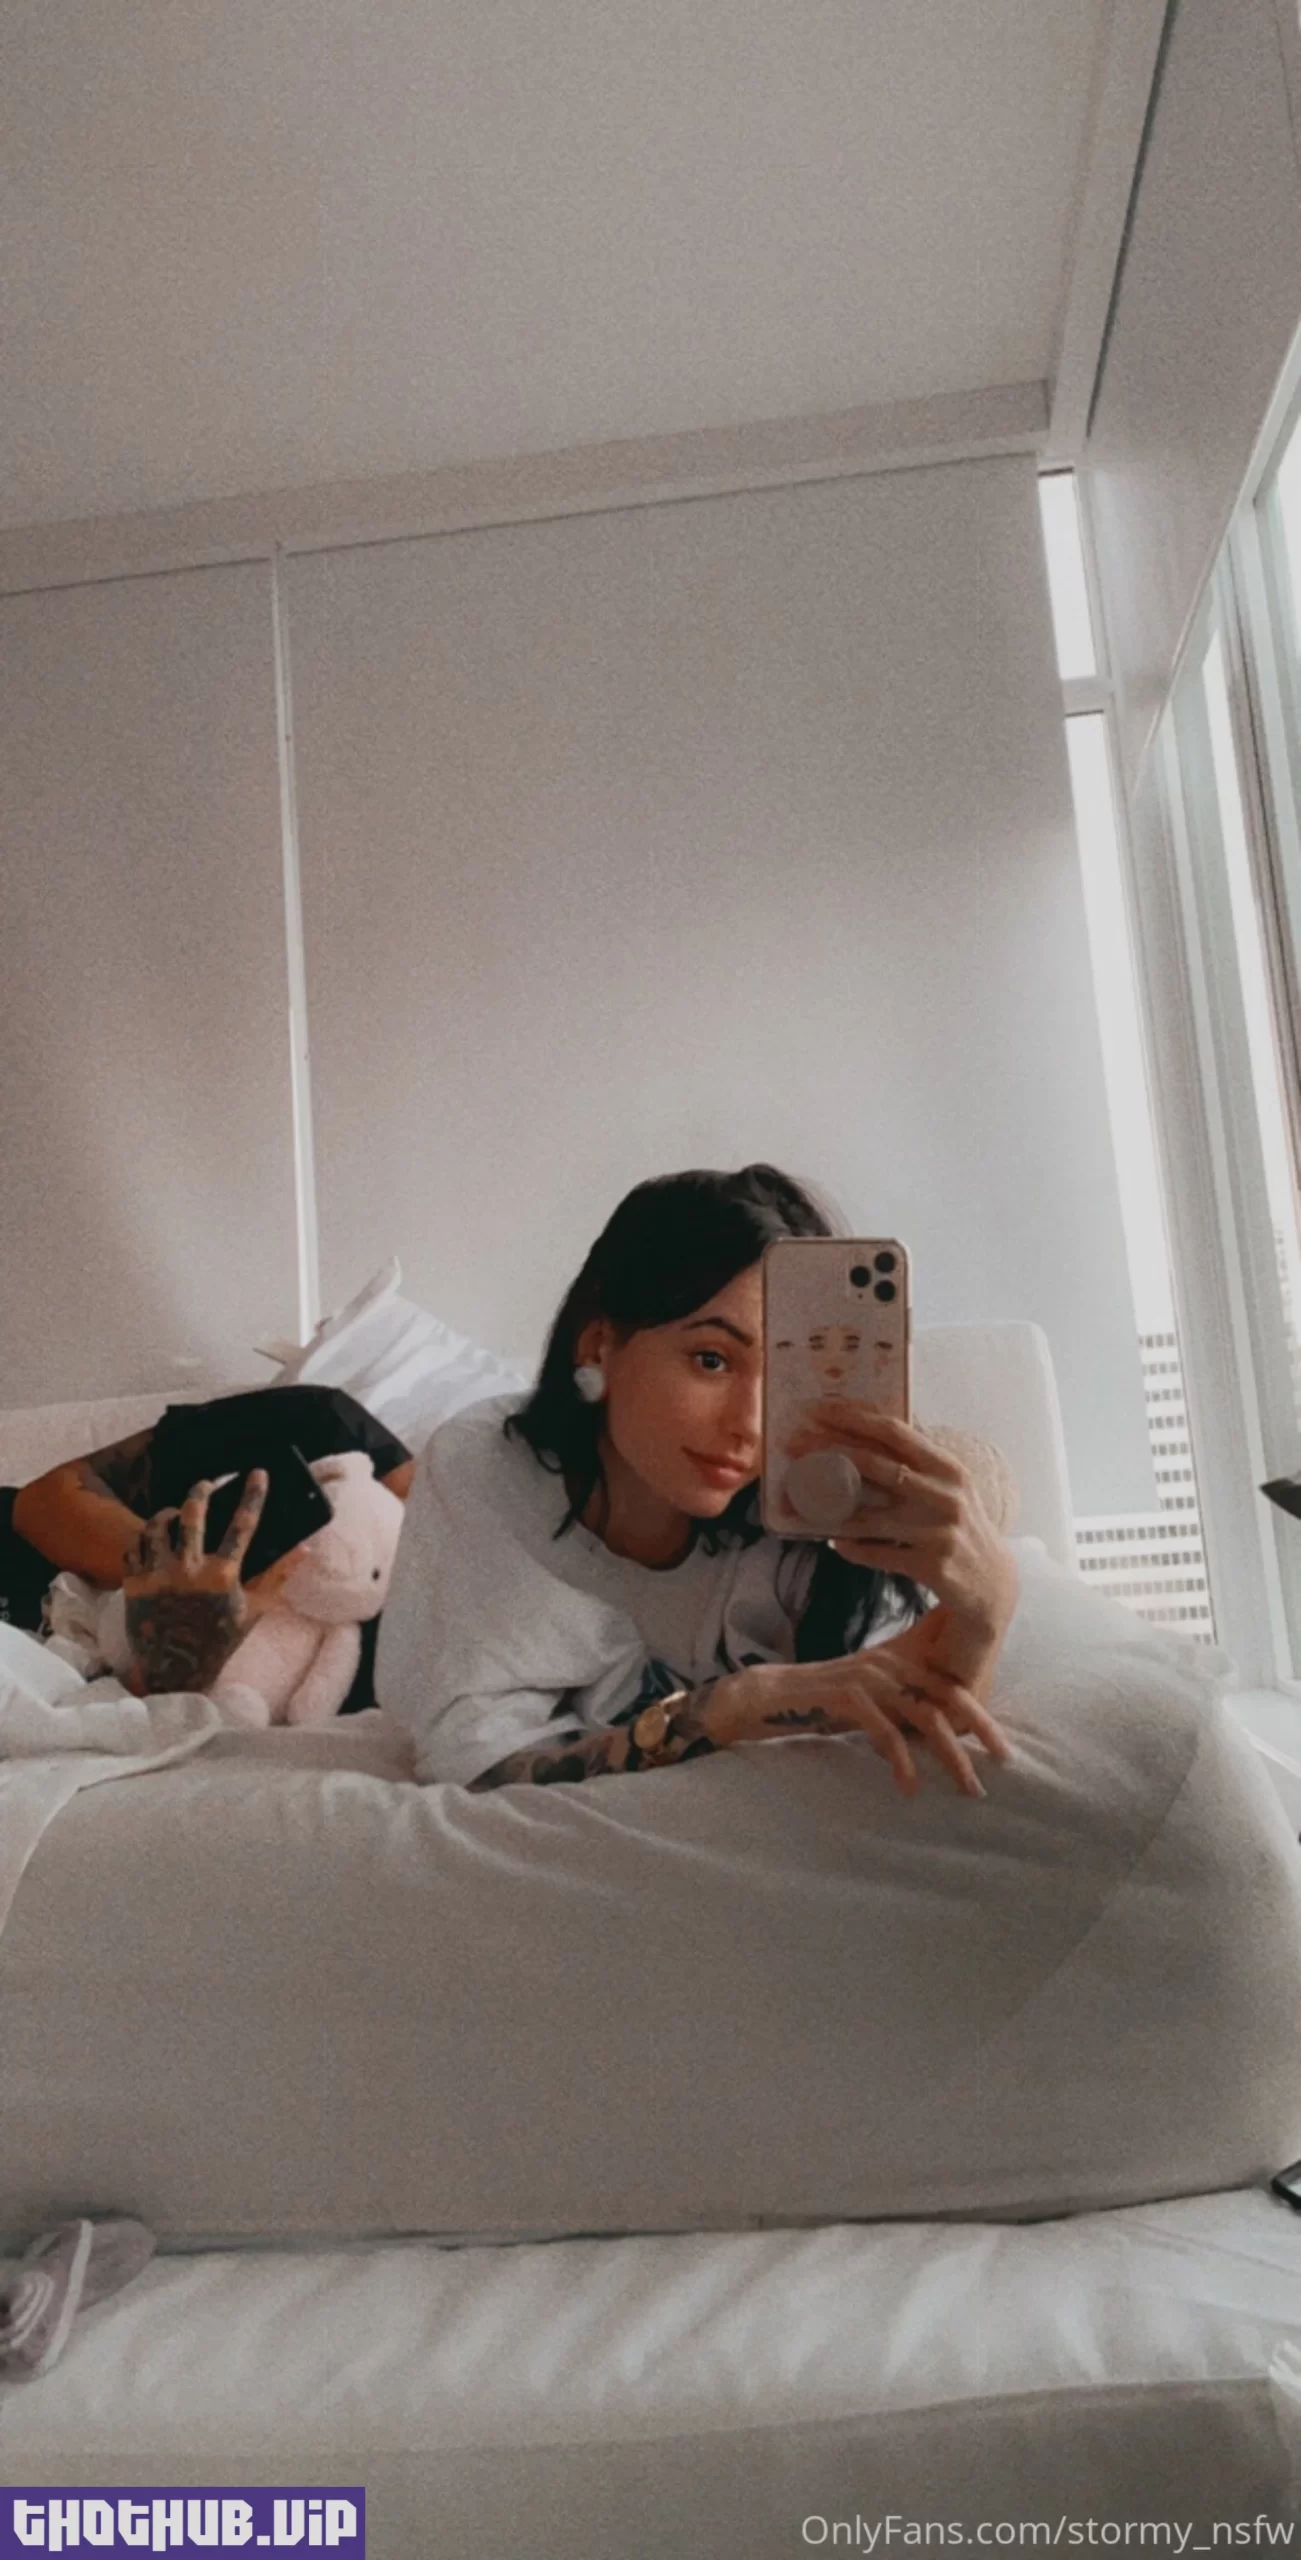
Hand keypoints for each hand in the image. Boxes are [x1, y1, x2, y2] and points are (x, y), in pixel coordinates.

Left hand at [123, 1471, 267, 1695]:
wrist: (175, 1670)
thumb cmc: (219, 1640)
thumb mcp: (254, 1610)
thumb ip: (279, 1577)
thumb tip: (306, 1548)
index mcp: (221, 1577)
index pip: (241, 1525)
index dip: (253, 1495)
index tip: (258, 1473)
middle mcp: (187, 1571)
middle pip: (192, 1514)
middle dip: (202, 1491)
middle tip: (207, 1483)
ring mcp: (157, 1576)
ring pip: (157, 1525)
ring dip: (169, 1512)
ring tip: (178, 1512)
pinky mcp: (133, 1584)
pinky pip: (135, 1545)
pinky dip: (146, 1536)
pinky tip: (156, 1537)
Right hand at [706, 1645, 1011, 1798]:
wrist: (764, 1698)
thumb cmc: (818, 1703)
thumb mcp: (867, 1698)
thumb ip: (899, 1705)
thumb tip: (939, 1732)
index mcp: (897, 1662)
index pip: (951, 1684)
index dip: (980, 1714)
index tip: (1003, 1747)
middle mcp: (887, 1664)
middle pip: (946, 1696)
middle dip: (978, 1731)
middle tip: (1002, 1763)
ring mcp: (867, 1677)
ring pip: (923, 1715)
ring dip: (949, 1755)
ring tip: (967, 1786)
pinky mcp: (845, 1694)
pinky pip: (884, 1730)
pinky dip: (901, 1760)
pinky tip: (910, 1787)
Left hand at [788, 1402, 1019, 1637]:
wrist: (994, 1581)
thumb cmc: (961, 1525)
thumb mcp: (951, 1487)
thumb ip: (918, 1462)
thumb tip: (868, 1432)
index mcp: (948, 1468)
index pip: (897, 1433)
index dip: (856, 1418)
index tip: (821, 1410)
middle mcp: (945, 1496)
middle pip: (879, 1467)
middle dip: (832, 1453)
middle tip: (796, 1446)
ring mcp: (938, 1532)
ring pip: (872, 1516)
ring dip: (832, 1507)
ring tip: (804, 1495)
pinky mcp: (930, 1565)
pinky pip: (879, 1554)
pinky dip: (853, 1547)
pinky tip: (834, 1540)